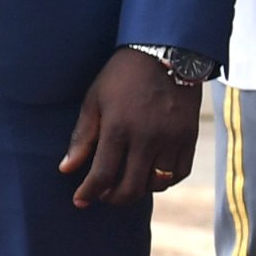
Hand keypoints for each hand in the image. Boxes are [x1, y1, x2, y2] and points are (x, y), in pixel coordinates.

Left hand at [60, 48, 200, 209]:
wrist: (166, 54)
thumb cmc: (122, 76)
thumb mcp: (94, 100)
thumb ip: (82, 137)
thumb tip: (66, 169)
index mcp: (118, 128)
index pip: (102, 175)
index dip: (89, 193)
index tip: (80, 200)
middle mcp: (147, 139)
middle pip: (131, 188)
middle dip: (112, 198)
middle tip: (102, 195)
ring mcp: (172, 140)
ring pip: (156, 185)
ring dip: (138, 190)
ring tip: (125, 181)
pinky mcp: (189, 138)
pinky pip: (179, 174)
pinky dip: (164, 180)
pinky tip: (149, 173)